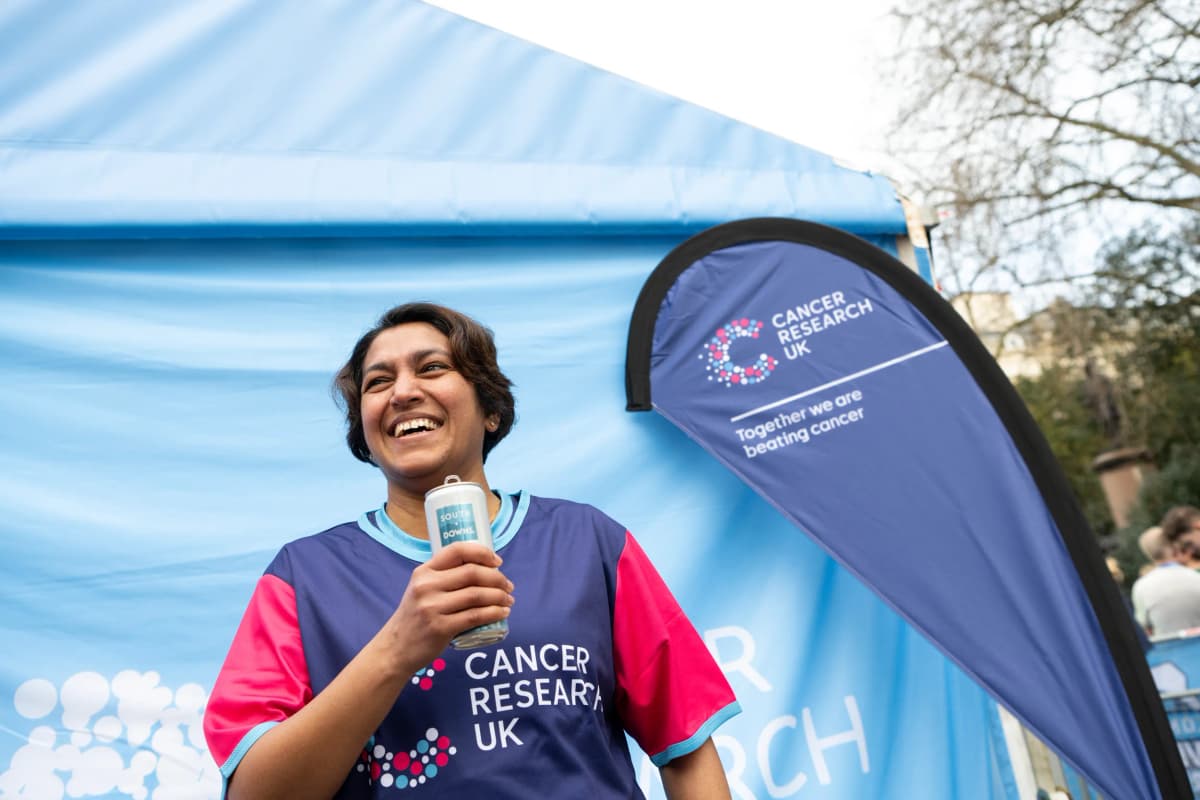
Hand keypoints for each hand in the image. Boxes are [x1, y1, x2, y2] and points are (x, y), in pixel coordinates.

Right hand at [380, 541, 513, 670]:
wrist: (396, 648)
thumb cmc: (415, 616)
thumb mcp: (421, 589)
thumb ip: (444, 577)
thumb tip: (483, 568)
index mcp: (424, 571)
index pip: (457, 550)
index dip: (482, 552)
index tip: (497, 562)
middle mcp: (427, 586)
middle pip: (472, 573)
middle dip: (497, 578)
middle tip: (508, 586)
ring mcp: (433, 607)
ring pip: (477, 595)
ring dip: (499, 596)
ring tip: (509, 600)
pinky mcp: (441, 628)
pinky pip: (475, 616)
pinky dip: (494, 613)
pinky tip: (502, 613)